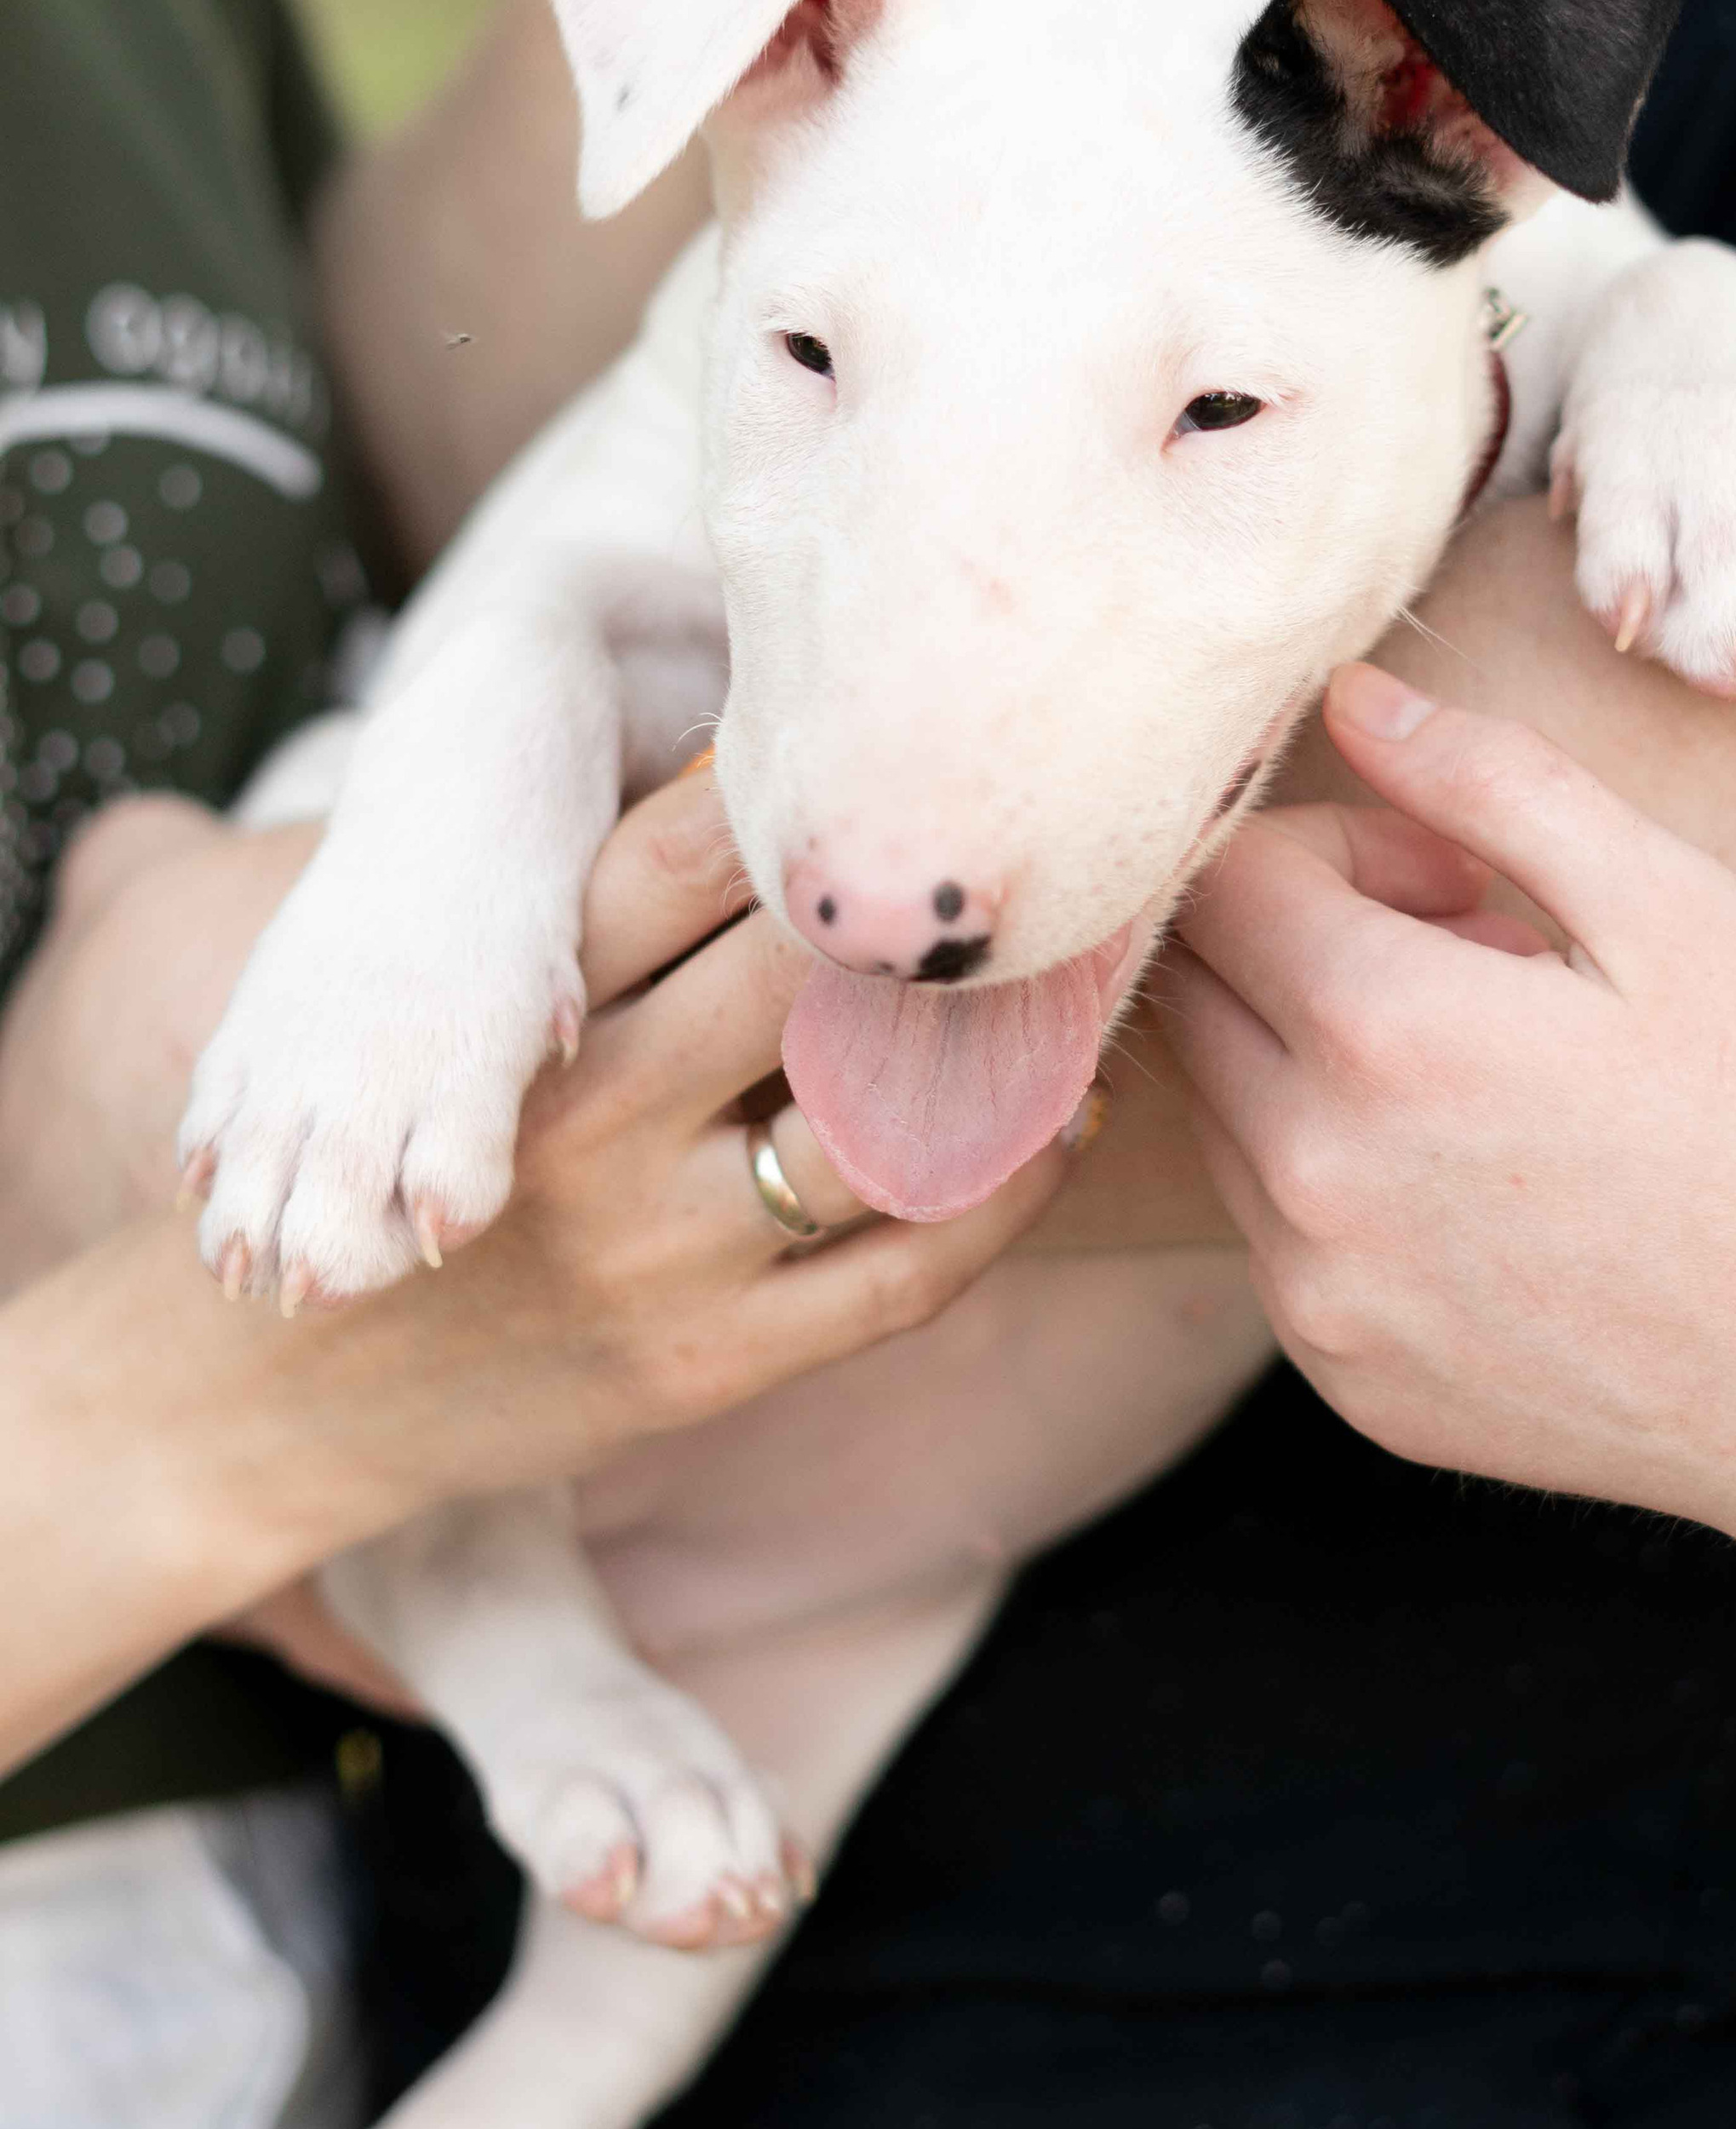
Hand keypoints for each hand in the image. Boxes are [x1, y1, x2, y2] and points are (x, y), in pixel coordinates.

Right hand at [0, 774, 1061, 1768]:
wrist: (256, 1396)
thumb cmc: (376, 1161)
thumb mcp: (429, 1020)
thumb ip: (557, 913)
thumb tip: (722, 776)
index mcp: (520, 1014)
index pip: (680, 854)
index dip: (803, 784)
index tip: (907, 732)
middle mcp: (591, 1120)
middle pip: (804, 970)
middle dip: (928, 909)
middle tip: (1048, 837)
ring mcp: (658, 1251)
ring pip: (885, 1124)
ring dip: (1008, 1057)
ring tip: (1086, 986)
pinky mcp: (712, 1363)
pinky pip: (907, 1271)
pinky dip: (1006, 1193)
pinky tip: (1057, 1128)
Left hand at [1167, 659, 1735, 1567]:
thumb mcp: (1675, 908)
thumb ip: (1489, 783)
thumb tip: (1346, 701)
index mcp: (1384, 1033)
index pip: (1230, 878)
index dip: (1333, 843)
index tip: (1454, 877)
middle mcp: (1311, 1176)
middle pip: (1201, 991)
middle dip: (1309, 939)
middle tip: (1482, 961)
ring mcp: (1320, 1296)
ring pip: (1226, 1113)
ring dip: (1319, 1060)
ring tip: (1496, 1077)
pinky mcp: (1349, 1380)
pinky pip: (1277, 1235)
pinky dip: (1343, 1178)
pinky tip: (1495, 1187)